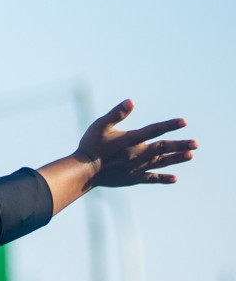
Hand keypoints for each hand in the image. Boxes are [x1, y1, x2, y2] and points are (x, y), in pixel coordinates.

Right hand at [75, 100, 195, 187]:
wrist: (84, 171)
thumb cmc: (90, 146)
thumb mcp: (100, 126)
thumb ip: (116, 114)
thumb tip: (131, 101)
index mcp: (131, 140)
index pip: (154, 130)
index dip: (169, 125)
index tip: (183, 122)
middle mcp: (137, 154)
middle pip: (163, 148)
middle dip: (180, 145)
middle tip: (196, 144)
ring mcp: (136, 167)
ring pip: (161, 162)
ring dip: (176, 159)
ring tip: (190, 155)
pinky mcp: (133, 178)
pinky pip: (151, 178)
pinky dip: (163, 178)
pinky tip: (175, 178)